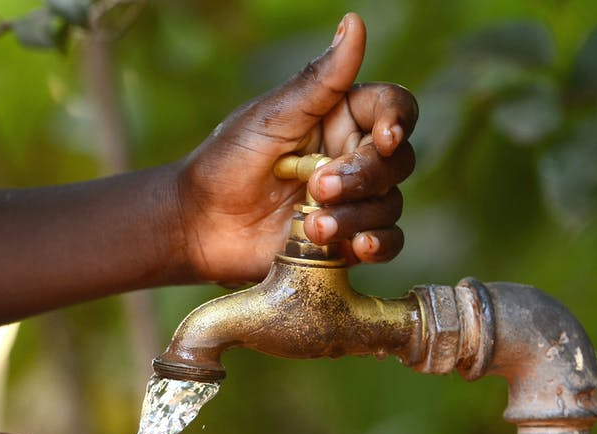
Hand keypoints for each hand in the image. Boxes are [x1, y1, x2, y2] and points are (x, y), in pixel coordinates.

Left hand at [176, 13, 417, 284]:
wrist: (198, 223)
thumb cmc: (226, 162)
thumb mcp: (271, 117)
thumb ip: (320, 80)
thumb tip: (355, 23)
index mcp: (340, 117)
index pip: (393, 108)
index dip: (398, 120)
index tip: (384, 138)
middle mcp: (352, 157)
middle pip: (396, 161)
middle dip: (364, 176)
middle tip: (318, 188)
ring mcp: (351, 201)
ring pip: (389, 204)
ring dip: (357, 215)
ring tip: (315, 227)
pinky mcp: (345, 241)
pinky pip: (386, 243)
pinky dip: (378, 244)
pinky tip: (356, 247)